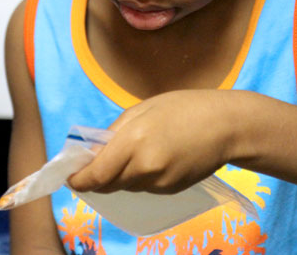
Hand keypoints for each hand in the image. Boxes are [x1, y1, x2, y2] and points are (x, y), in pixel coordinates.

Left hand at [68, 89, 238, 193]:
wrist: (226, 126)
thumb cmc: (181, 108)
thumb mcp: (139, 110)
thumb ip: (113, 133)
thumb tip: (93, 153)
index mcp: (133, 140)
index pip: (97, 174)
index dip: (79, 180)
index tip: (70, 178)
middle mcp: (145, 166)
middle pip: (107, 184)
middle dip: (95, 178)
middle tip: (90, 166)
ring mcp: (160, 181)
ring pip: (125, 186)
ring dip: (117, 176)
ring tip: (129, 153)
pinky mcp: (171, 189)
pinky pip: (143, 187)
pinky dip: (138, 177)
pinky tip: (150, 158)